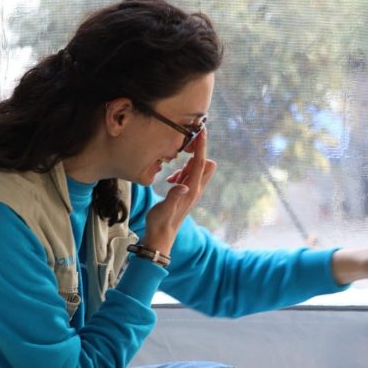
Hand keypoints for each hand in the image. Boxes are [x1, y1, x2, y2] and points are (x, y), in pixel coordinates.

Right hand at [142, 131, 216, 254]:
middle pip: (207, 165)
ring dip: (188, 166)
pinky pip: (190, 176)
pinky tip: (171, 181)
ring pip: (198, 170)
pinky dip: (183, 173)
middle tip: (182, 158)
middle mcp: (196, 189)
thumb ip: (173, 196)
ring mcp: (192, 191)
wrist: (161, 236)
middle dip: (198, 156)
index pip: (201, 163)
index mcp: (192, 190)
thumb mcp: (164, 209)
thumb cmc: (161, 222)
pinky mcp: (187, 193)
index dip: (202, 147)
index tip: (202, 131)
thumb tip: (183, 185)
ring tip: (172, 176)